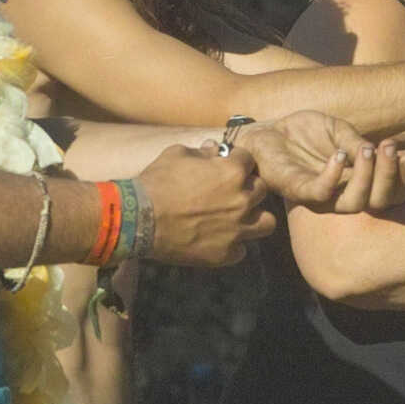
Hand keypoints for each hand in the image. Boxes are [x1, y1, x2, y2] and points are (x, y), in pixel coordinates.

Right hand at [133, 146, 276, 267]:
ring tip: (237, 218)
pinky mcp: (226, 253)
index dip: (237, 161)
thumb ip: (201, 152)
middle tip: (231, 192)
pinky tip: (218, 238)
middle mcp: (242, 200)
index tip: (227, 165)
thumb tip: (213, 150)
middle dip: (248, 188)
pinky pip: (242, 249)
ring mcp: (237, 229)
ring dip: (254, 218)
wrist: (139, 219)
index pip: (249, 160)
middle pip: (262, 191)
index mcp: (233, 172)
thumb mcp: (176, 155)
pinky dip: (233, 244)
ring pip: (266, 223)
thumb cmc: (156, 182)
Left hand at [234, 113, 404, 212]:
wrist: (270, 130)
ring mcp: (320, 196)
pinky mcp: (297, 190)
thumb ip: (356, 142)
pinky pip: (320, 193)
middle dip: (388, 175)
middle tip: (389, 147)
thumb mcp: (338, 131)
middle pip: (376, 201)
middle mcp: (342, 195)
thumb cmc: (305, 132)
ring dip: (367, 177)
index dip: (402, 178)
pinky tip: (339, 155)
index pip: (388, 192)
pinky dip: (334, 175)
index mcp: (355, 183)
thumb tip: (376, 152)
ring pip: (353, 204)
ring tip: (368, 150)